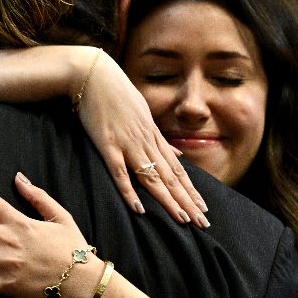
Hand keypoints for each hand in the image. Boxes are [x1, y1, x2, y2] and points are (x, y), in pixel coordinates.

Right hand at [74, 50, 208, 227]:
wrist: (94, 74)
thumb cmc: (117, 94)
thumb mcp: (145, 114)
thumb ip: (160, 138)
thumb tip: (179, 155)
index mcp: (154, 136)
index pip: (177, 170)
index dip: (191, 191)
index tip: (203, 209)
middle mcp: (146, 142)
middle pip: (170, 178)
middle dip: (187, 201)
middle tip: (203, 223)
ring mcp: (127, 144)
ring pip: (151, 178)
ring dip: (168, 200)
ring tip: (182, 219)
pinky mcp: (108, 145)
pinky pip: (119, 172)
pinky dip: (129, 191)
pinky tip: (138, 208)